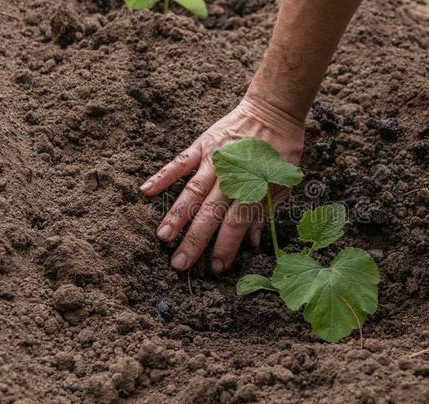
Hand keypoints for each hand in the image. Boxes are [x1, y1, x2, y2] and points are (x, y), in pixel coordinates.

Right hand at [140, 95, 304, 272]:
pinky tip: (146, 191)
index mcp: (253, 187)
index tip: (216, 268)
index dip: (226, 247)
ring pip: (192, 191)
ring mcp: (214, 159)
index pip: (237, 223)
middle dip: (195, 240)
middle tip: (180, 264)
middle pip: (211, 212)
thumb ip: (265, 211)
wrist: (274, 110)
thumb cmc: (281, 151)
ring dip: (177, 215)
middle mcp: (231, 175)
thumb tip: (251, 242)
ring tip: (163, 236)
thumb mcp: (283, 183)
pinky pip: (180, 162)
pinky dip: (163, 175)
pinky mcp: (202, 145)